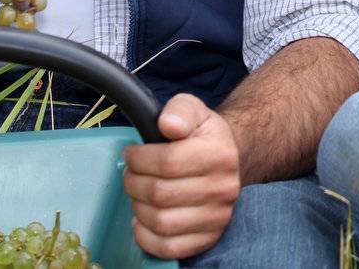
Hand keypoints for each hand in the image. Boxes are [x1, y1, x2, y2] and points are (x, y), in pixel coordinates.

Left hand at [123, 93, 242, 259]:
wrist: (227, 162)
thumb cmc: (203, 137)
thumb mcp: (194, 111)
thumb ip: (180, 110)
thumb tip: (167, 124)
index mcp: (220, 154)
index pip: (167, 162)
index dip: (139, 159)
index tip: (131, 154)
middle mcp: (224, 188)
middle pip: (160, 194)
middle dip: (134, 182)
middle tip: (131, 173)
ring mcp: (218, 217)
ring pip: (161, 222)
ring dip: (138, 208)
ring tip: (138, 193)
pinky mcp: (209, 238)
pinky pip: (168, 247)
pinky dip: (146, 236)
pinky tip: (143, 220)